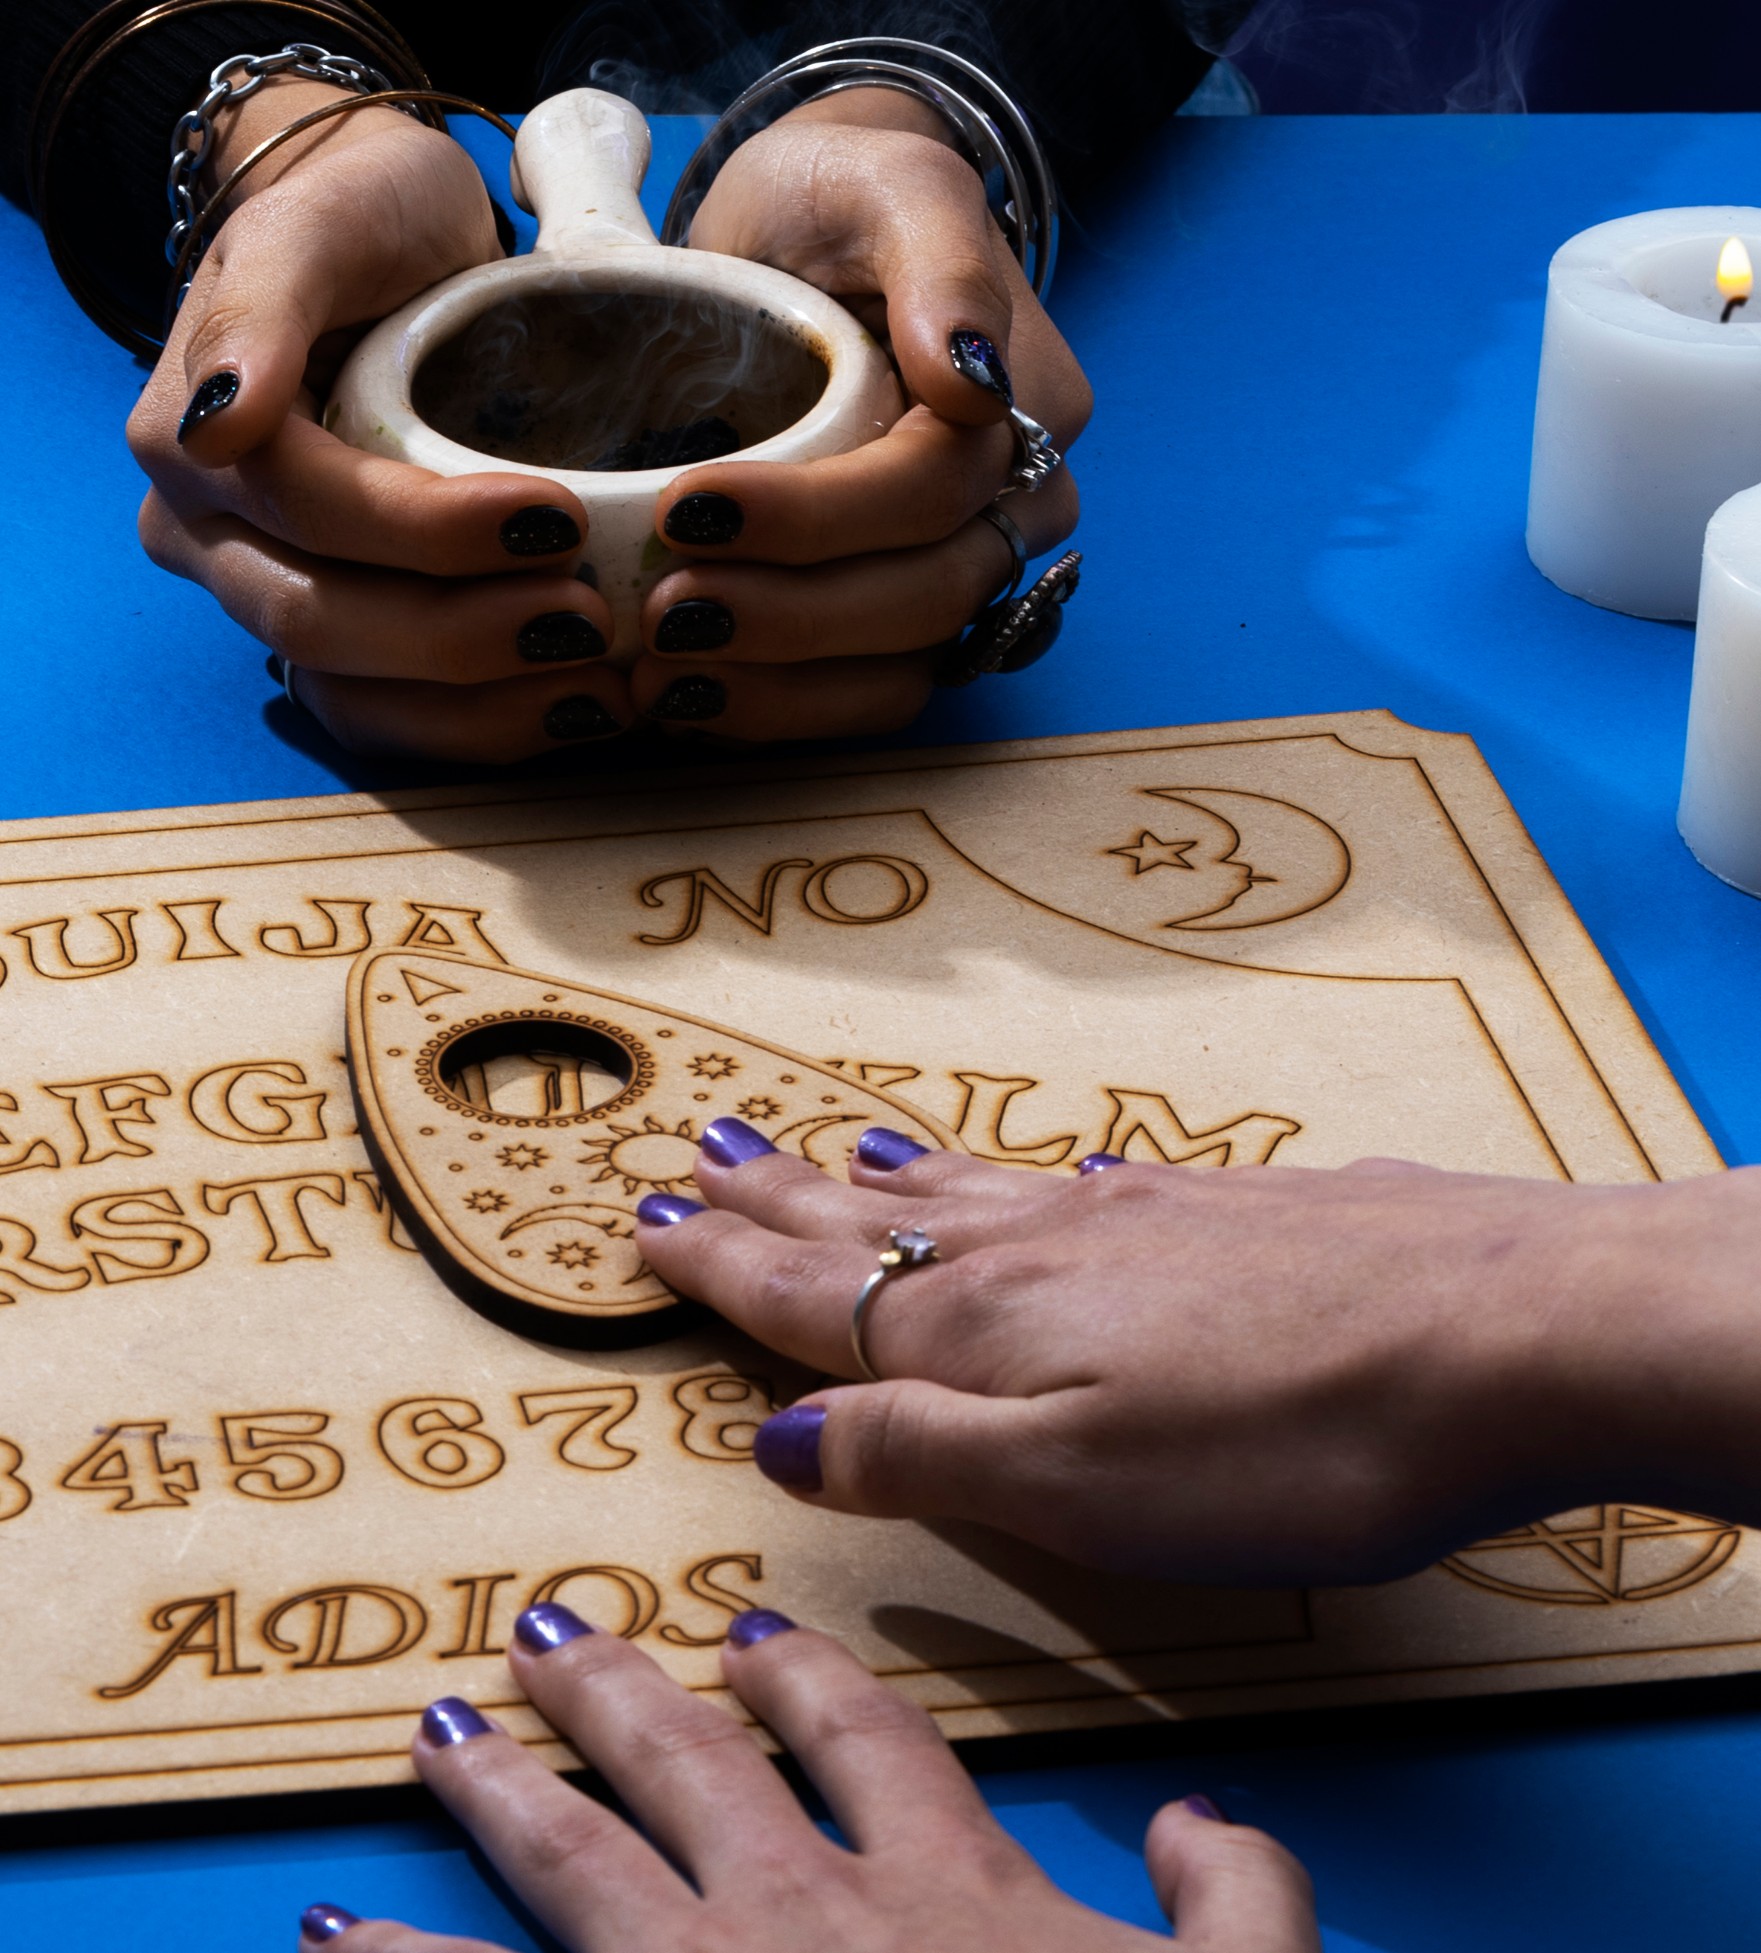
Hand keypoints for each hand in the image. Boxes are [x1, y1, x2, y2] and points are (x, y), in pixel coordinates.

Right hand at [127, 82, 628, 761]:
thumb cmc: (368, 224)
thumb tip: (217, 422)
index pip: (307, 511)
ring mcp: (269, 600)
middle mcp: (210, 539)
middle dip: (461, 634)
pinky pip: (390, 722)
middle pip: (318, 621)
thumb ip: (263, 306)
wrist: (395, 252)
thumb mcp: (321, 223)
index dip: (429, 529)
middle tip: (590, 616)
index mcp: (188, 441)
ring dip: (479, 707)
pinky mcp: (339, 648)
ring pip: (349, 695)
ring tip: (600, 686)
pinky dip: (484, 731)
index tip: (557, 514)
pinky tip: (576, 711)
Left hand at [297, 1604, 1318, 1952]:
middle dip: (619, 1694)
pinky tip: (324, 1934)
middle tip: (547, 1632)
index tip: (754, 1639)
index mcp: (948, 1890)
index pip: (873, 1743)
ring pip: (580, 1859)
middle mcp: (814, 1915)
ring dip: (503, 1787)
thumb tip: (1205, 1811)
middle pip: (697, 1766)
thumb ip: (1241, 1893)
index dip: (814, 1680)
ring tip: (434, 1733)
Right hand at [635, 1125, 1758, 1584]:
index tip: (642, 1226)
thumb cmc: (1288, 1435)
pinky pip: (1074, 1182)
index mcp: (985, 1327)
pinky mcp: (1224, 1208)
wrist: (1499, 1327)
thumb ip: (919, 1453)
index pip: (812, 1296)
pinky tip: (1044, 1172)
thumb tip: (780, 1430)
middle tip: (693, 1153)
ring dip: (876, 1175)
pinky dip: (1015, 1176)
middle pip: (873, 1222)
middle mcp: (1041, 1250)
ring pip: (970, 1190)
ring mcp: (1137, 1215)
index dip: (720, 1267)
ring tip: (820, 1147)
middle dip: (773, 1200)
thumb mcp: (1075, 1489)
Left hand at [637, 95, 1090, 742]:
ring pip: (898, 671)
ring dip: (778, 687)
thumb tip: (973, 378)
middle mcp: (1008, 511)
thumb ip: (943, 261)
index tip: (692, 506)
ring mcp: (954, 574)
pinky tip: (686, 701)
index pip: (934, 494)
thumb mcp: (892, 183)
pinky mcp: (893, 621)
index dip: (818, 518)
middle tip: (662, 609)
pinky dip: (775, 712)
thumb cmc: (845, 201)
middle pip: (924, 600)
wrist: (813, 236)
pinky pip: (860, 697)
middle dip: (791, 618)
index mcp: (1024, 412)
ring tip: (659, 671)